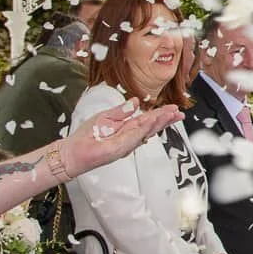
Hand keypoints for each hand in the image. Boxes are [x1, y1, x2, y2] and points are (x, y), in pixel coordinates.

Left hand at [60, 100, 182, 176]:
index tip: (173, 108)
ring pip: (146, 131)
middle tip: (179, 113)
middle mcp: (129, 136)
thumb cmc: (86, 137)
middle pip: (151, 126)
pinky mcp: (119, 148)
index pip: (147, 119)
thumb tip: (135, 101)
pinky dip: (145, 128)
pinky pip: (134, 136)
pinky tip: (153, 121)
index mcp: (127, 127)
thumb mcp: (105, 117)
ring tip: (171, 114)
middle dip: (166, 119)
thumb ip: (121, 111)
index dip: (161, 114)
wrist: (73, 152)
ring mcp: (126, 143)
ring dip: (160, 122)